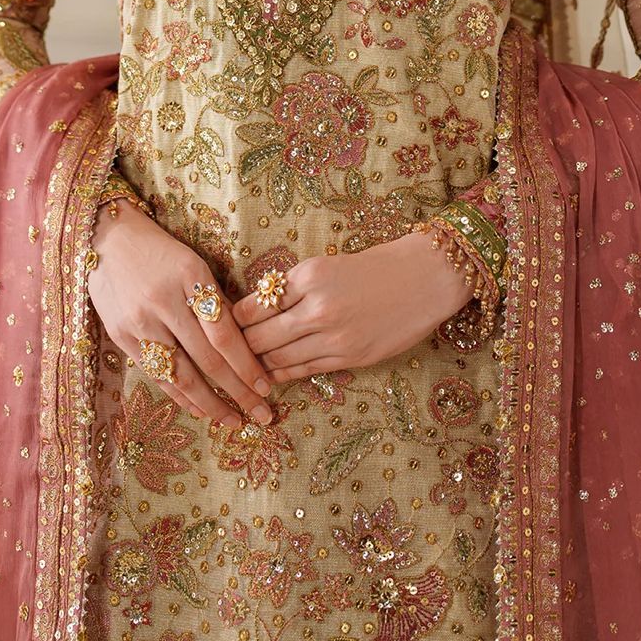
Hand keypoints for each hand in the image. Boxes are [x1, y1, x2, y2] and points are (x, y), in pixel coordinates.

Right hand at [87, 200, 274, 428]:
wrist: (108, 239)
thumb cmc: (161, 251)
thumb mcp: (194, 264)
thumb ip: (216, 301)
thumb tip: (245, 341)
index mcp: (189, 278)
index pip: (224, 334)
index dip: (246, 365)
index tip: (266, 387)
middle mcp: (163, 303)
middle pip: (206, 359)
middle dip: (237, 391)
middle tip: (261, 415)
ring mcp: (139, 322)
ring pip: (180, 375)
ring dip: (210, 404)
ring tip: (233, 421)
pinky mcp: (121, 336)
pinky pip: (156, 374)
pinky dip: (179, 396)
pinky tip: (199, 410)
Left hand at [231, 231, 478, 383]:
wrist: (422, 279)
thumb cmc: (372, 268)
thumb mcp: (326, 266)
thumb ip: (292, 287)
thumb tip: (253, 309)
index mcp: (308, 276)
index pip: (255, 305)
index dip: (232, 319)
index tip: (218, 325)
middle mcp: (318, 307)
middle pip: (260, 336)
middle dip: (238, 347)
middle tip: (221, 353)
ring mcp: (334, 336)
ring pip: (279, 358)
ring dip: (257, 365)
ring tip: (240, 368)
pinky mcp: (350, 357)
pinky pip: (304, 370)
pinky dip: (282, 373)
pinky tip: (270, 375)